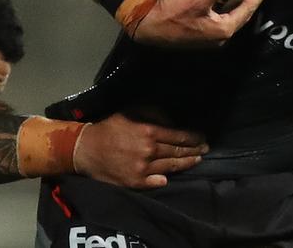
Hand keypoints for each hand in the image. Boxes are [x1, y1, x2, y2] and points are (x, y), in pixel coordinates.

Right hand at [73, 113, 207, 187]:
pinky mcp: (134, 182)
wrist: (87, 149)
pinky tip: (171, 177)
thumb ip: (154, 113)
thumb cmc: (111, 127)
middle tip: (206, 149)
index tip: (202, 137)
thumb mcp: (132, 111)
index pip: (179, 136)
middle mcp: (149, 151)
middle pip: (177, 151)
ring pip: (171, 166)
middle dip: (194, 150)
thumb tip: (172, 121)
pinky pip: (155, 181)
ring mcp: (143, 168)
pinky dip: (164, 179)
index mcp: (149, 132)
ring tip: (197, 159)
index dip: (193, 137)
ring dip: (186, 163)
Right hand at [133, 0, 270, 47]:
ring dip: (241, 4)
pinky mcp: (202, 34)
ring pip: (233, 17)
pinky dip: (229, 7)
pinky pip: (222, 18)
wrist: (148, 26)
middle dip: (253, 0)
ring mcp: (211, 37)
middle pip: (243, 15)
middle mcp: (220, 36)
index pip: (248, 10)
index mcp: (223, 29)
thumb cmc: (172, 13)